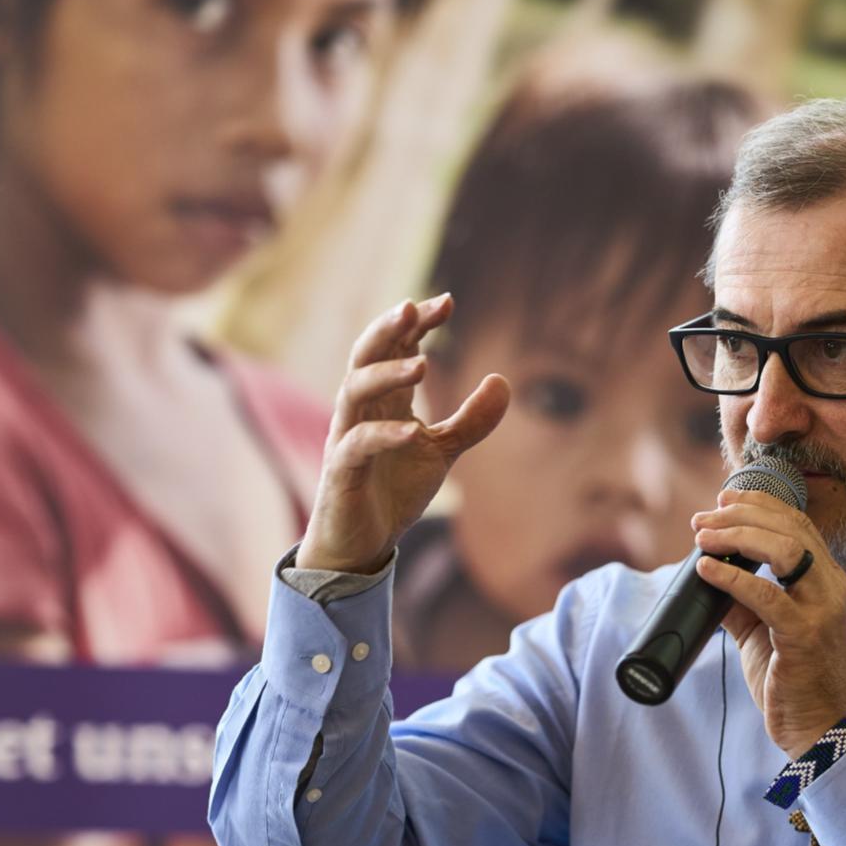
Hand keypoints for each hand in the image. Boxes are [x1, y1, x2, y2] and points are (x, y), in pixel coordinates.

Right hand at [296, 294, 510, 573]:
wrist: (362, 543)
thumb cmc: (393, 490)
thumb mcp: (442, 451)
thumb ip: (471, 420)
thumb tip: (503, 380)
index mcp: (384, 400)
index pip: (395, 347)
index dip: (418, 324)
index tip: (447, 301)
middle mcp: (360, 410)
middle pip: (366, 355)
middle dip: (388, 329)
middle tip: (412, 308)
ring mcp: (346, 438)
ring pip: (353, 391)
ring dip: (386, 374)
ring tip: (423, 365)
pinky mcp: (341, 472)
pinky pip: (357, 445)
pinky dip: (384, 435)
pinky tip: (413, 432)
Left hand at [693, 492, 845, 758]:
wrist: (819, 729)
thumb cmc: (794, 681)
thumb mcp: (764, 632)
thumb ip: (742, 603)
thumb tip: (709, 577)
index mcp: (828, 582)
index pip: (799, 525)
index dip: (761, 506)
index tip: (722, 502)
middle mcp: (832, 588)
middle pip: (790, 528)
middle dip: (742, 515)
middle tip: (702, 520)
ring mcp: (822, 610)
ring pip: (784, 549)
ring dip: (736, 537)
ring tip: (701, 538)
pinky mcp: (804, 635)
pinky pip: (765, 594)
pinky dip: (731, 577)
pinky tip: (706, 570)